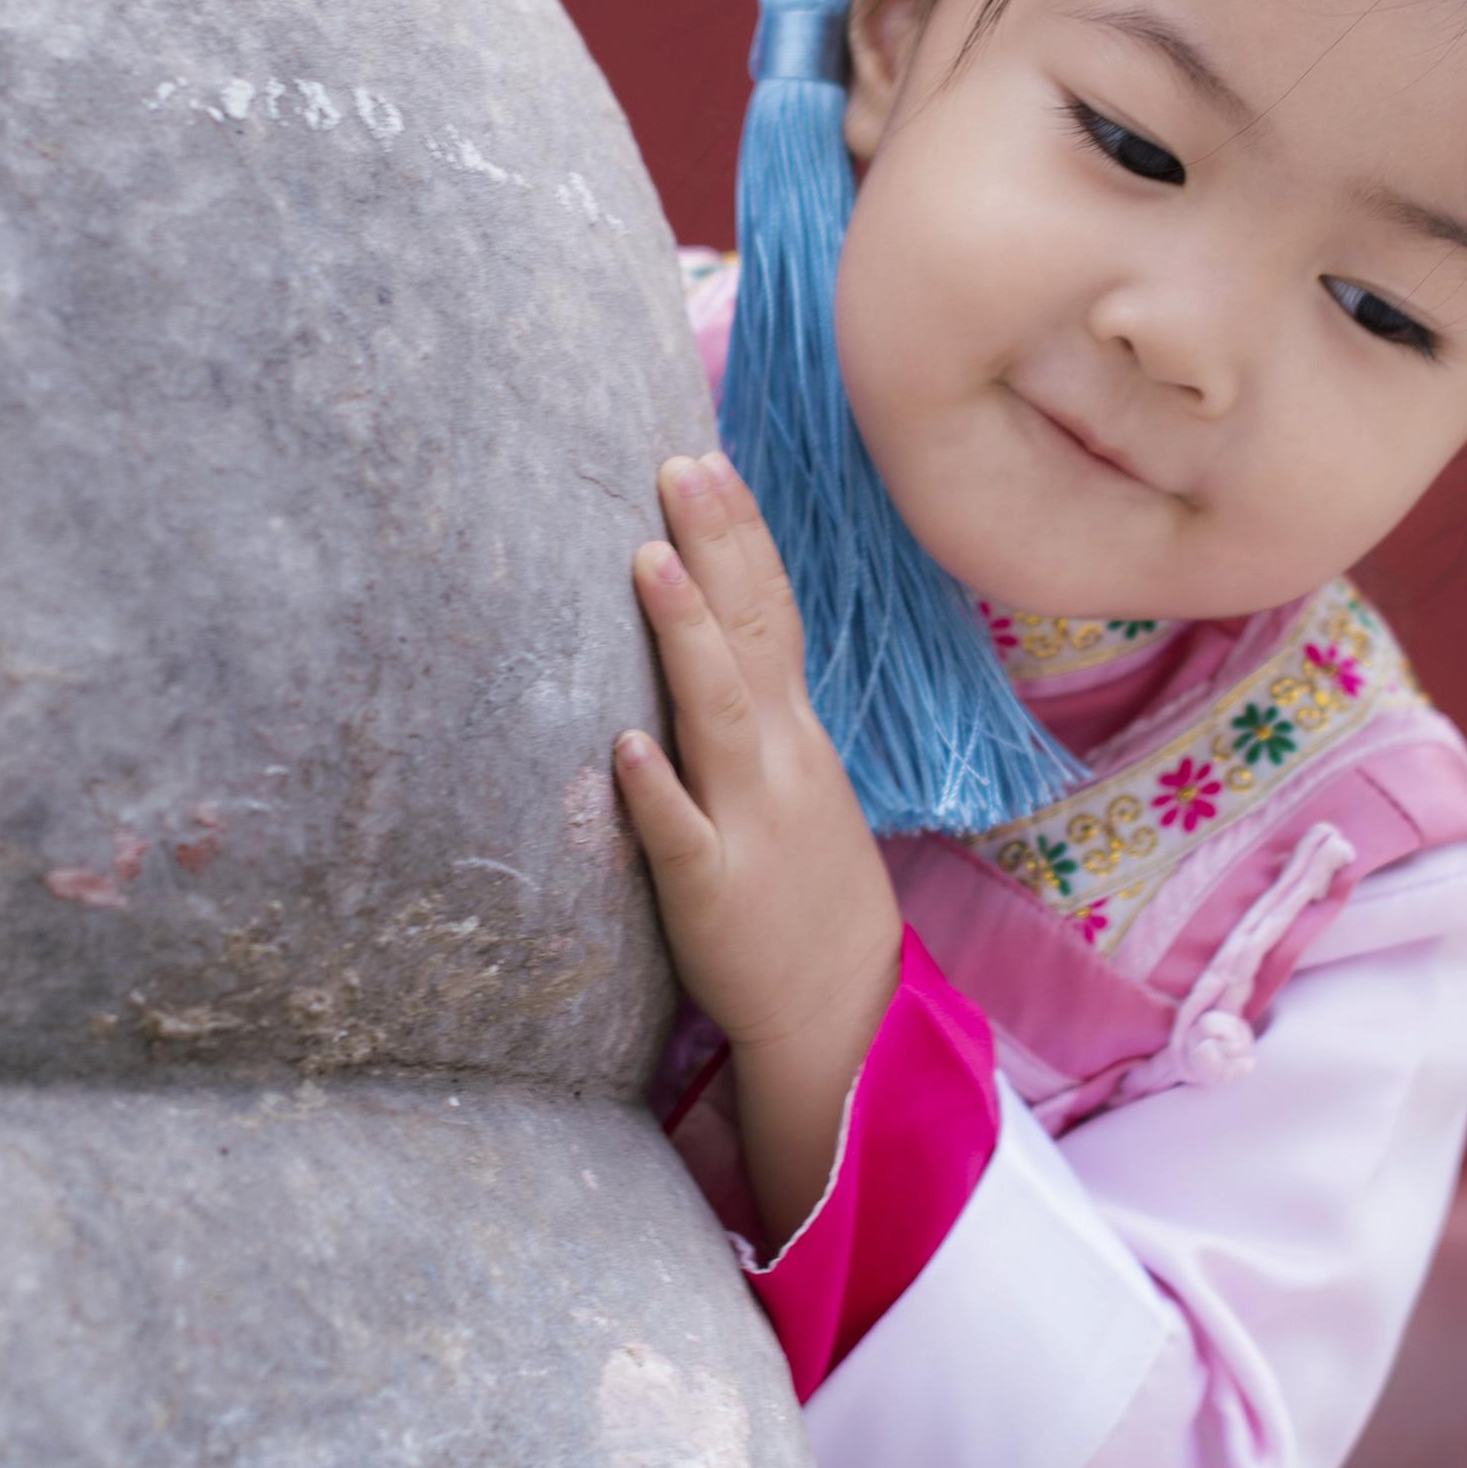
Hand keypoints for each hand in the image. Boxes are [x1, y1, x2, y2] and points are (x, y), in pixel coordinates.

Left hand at [615, 451, 902, 1250]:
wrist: (841, 1010)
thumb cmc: (800, 888)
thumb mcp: (792, 782)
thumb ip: (752, 711)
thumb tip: (707, 627)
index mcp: (793, 734)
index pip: (773, 614)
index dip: (741, 537)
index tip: (708, 457)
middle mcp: (778, 762)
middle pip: (752, 635)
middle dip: (718, 548)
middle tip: (681, 463)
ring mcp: (749, 824)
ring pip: (719, 718)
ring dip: (685, 638)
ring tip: (646, 562)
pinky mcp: (712, 892)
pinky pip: (683, 836)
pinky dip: (657, 790)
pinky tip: (625, 747)